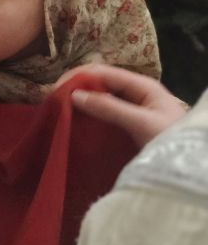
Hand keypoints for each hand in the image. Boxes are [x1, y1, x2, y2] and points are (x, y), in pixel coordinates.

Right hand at [54, 64, 188, 149]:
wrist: (191, 173)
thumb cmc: (172, 142)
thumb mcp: (141, 123)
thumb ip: (110, 108)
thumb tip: (74, 95)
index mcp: (142, 85)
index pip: (102, 71)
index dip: (77, 77)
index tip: (55, 91)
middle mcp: (136, 94)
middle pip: (100, 83)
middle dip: (76, 88)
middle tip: (53, 102)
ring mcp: (134, 110)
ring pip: (101, 99)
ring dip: (81, 103)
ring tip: (59, 112)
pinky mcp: (130, 127)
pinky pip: (105, 115)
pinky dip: (89, 116)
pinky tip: (77, 124)